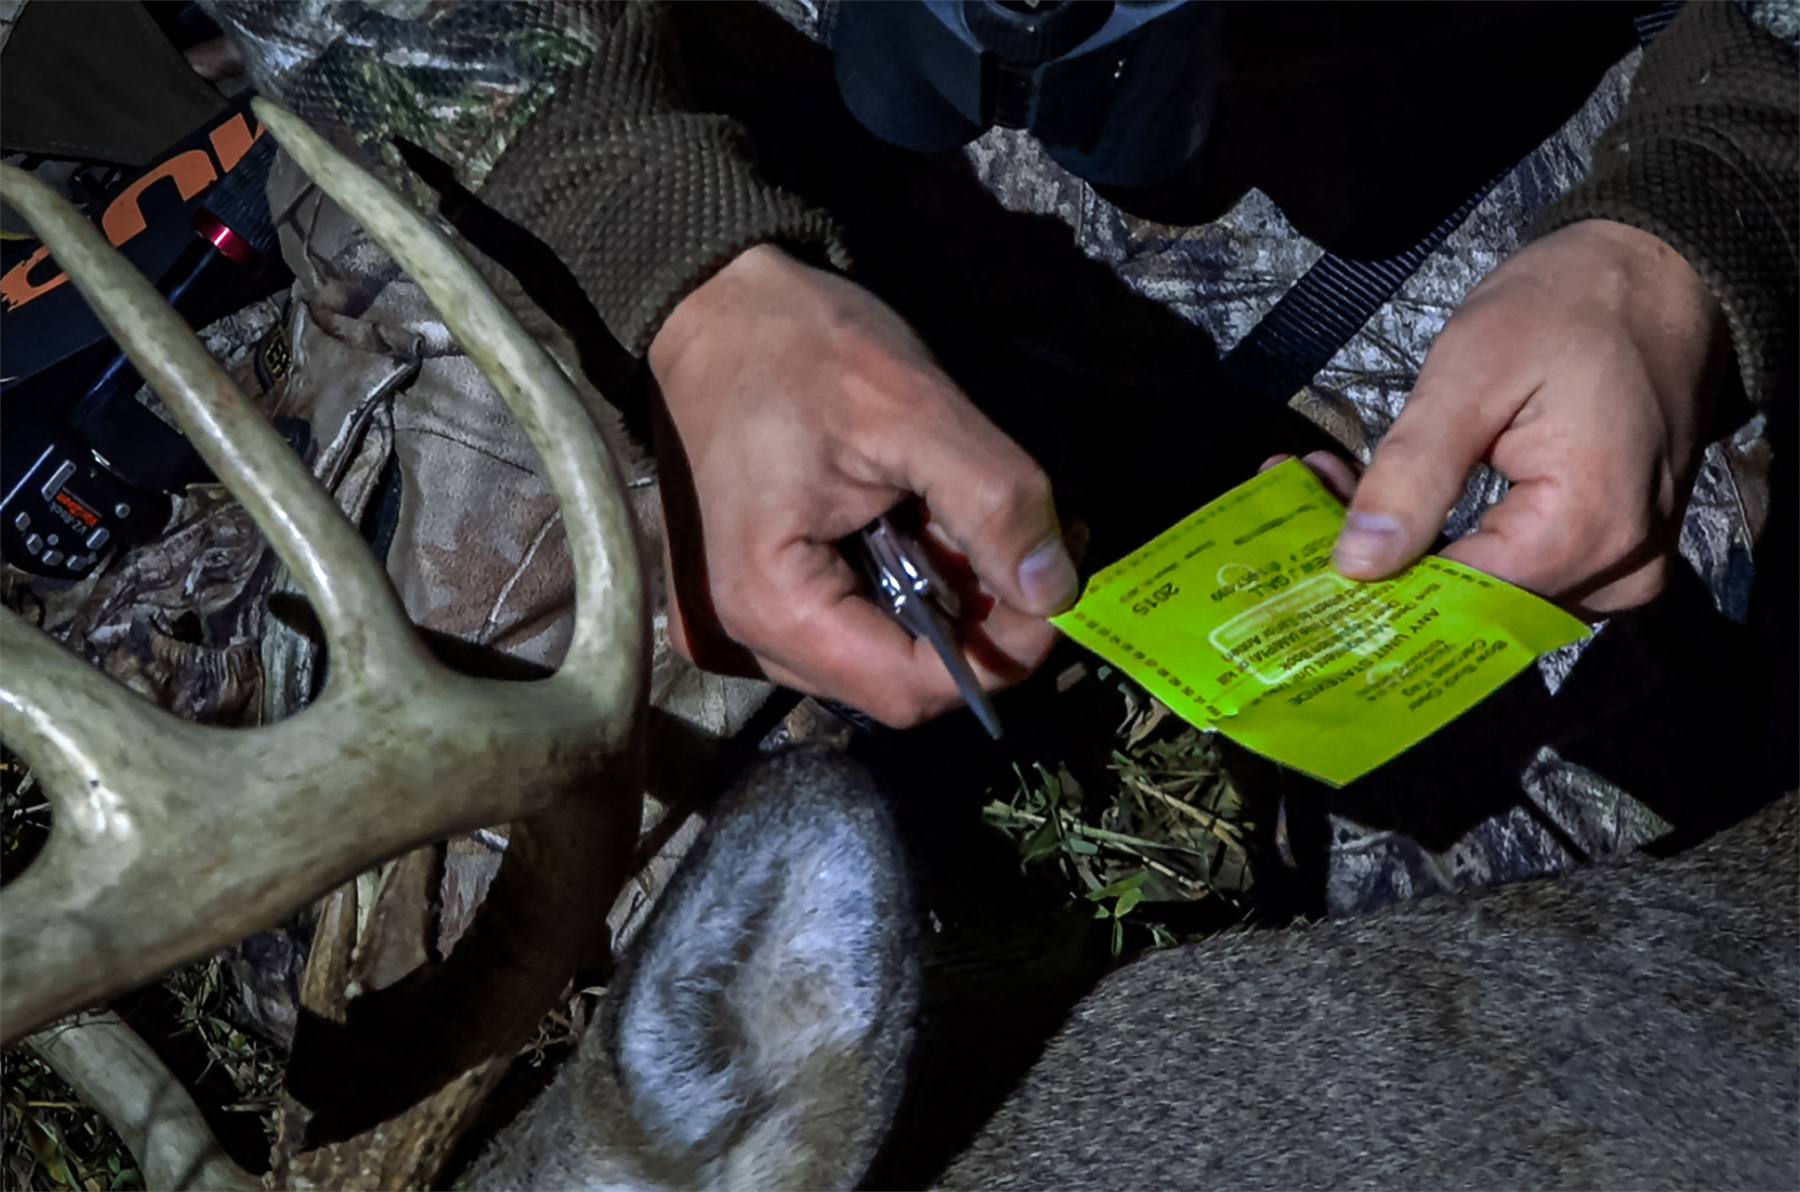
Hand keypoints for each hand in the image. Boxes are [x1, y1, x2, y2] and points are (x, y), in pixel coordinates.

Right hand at [647, 244, 1077, 726]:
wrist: (711, 304)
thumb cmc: (798, 345)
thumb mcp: (912, 408)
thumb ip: (992, 502)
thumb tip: (1056, 590)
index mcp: (768, 603)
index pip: (908, 688)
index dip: (999, 654)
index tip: (1058, 590)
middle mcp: (742, 637)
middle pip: (897, 681)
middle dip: (982, 625)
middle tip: (1042, 549)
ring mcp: (741, 623)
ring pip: (881, 655)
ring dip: (951, 605)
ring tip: (993, 529)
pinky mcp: (754, 599)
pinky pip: (852, 624)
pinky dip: (910, 588)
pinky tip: (935, 529)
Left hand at [1328, 220, 1728, 615]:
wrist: (1658, 276)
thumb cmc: (1570, 308)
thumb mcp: (1471, 372)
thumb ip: (1413, 472)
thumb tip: (1356, 564)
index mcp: (1586, 529)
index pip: (1455, 602)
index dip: (1375, 579)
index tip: (1300, 537)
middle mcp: (1616, 571)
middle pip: (1472, 606)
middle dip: (1385, 561)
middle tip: (1313, 494)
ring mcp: (1623, 571)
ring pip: (1492, 599)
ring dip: (1414, 554)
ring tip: (1344, 486)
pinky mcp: (1615, 557)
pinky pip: (1525, 576)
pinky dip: (1460, 547)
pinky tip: (1405, 503)